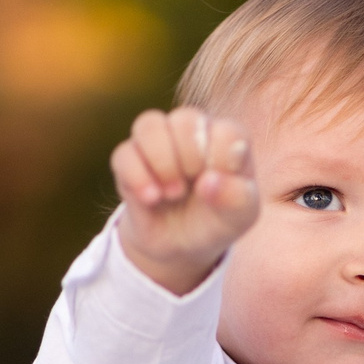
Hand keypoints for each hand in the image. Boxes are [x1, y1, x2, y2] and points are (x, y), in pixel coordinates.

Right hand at [112, 106, 259, 293]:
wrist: (182, 244)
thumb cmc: (217, 219)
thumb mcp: (240, 216)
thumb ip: (237, 197)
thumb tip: (209, 181)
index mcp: (225, 137)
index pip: (226, 133)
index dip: (221, 165)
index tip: (219, 188)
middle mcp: (191, 130)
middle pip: (185, 119)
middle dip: (190, 159)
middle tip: (194, 189)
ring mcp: (157, 141)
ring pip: (150, 125)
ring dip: (162, 161)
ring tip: (173, 193)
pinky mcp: (128, 160)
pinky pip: (124, 154)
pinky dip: (139, 178)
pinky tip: (152, 199)